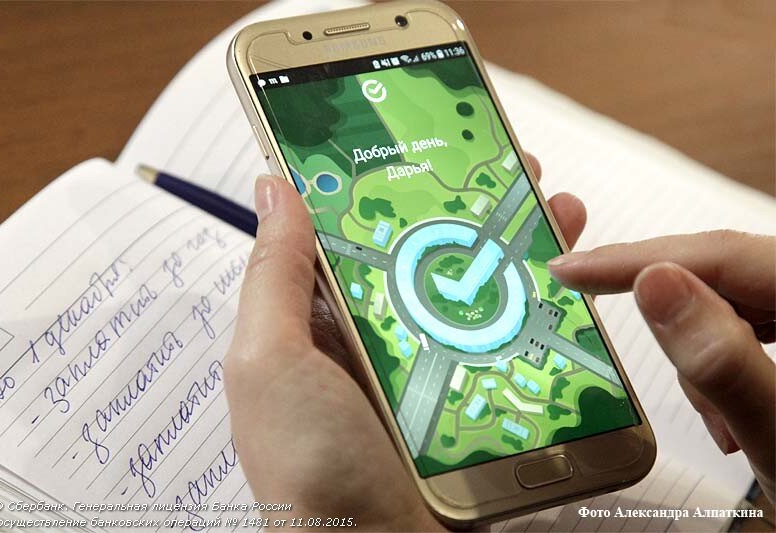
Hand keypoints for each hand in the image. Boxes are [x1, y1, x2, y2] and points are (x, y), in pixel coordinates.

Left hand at [223, 155, 585, 529]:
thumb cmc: (309, 473)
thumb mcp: (270, 362)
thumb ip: (274, 276)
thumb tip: (276, 185)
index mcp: (318, 324)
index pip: (354, 235)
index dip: (389, 186)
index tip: (425, 142)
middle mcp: (373, 341)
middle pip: (424, 256)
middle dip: (467, 208)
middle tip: (511, 168)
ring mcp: (426, 370)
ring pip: (473, 292)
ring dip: (512, 247)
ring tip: (553, 208)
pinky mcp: (471, 401)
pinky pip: (505, 343)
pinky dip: (537, 308)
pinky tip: (566, 282)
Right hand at [549, 231, 775, 501]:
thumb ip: (723, 363)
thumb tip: (654, 284)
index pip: (729, 254)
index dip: (640, 257)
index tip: (573, 270)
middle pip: (733, 273)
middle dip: (675, 316)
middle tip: (614, 336)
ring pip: (738, 299)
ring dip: (703, 352)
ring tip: (716, 420)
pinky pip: (755, 325)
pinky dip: (724, 362)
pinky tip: (730, 407)